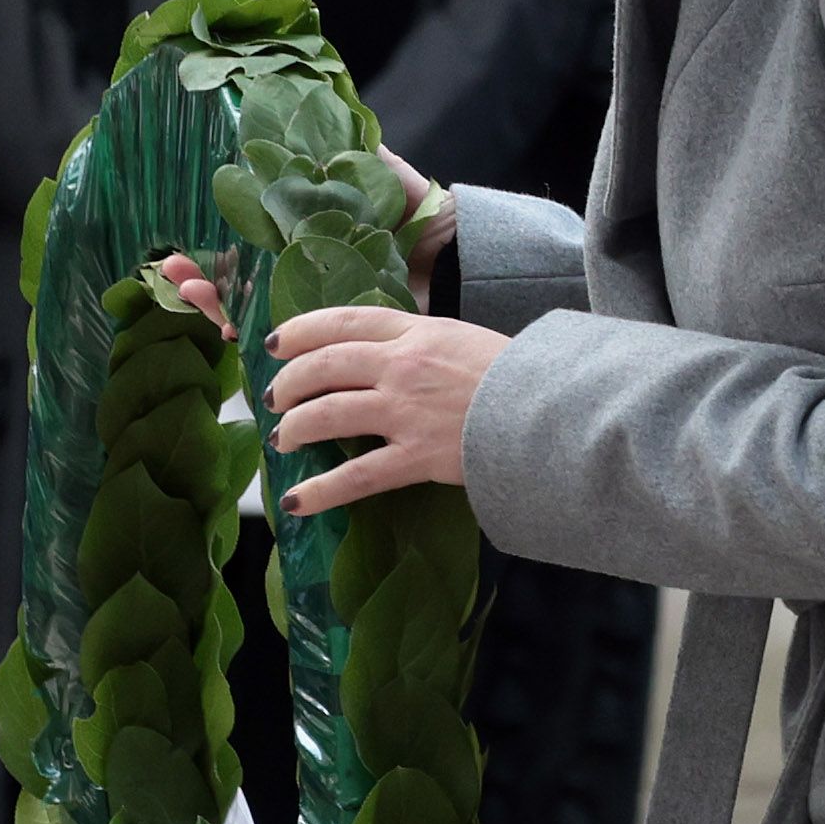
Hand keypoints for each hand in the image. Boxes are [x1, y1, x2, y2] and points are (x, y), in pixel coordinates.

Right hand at [152, 149, 453, 333]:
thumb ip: (354, 153)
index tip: (182, 239)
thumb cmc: (424, 218)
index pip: (247, 240)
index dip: (213, 242)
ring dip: (216, 305)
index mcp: (306, 233)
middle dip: (202, 276)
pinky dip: (255, 338)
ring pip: (252, 308)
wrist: (460, 262)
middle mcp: (303, 269)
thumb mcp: (384, 177)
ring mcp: (315, 302)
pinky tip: (231, 334)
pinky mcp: (332, 331)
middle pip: (240, 277)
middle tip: (174, 270)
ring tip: (189, 292)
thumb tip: (323, 110)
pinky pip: (287, 338)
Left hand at [260, 299, 507, 514]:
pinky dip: (320, 491)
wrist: (551, 409)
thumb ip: (424, 344)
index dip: (302, 331)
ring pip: (329, 414)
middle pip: (324, 365)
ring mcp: (405, 411)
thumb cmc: (517, 376)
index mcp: (416, 331)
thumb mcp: (464, 340)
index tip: (277, 343)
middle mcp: (402, 365)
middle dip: (289, 382)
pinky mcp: (416, 456)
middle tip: (273, 397)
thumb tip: (391, 353)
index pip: (344, 321)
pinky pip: (356, 476)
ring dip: (295, 426)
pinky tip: (296, 502)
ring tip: (282, 439)